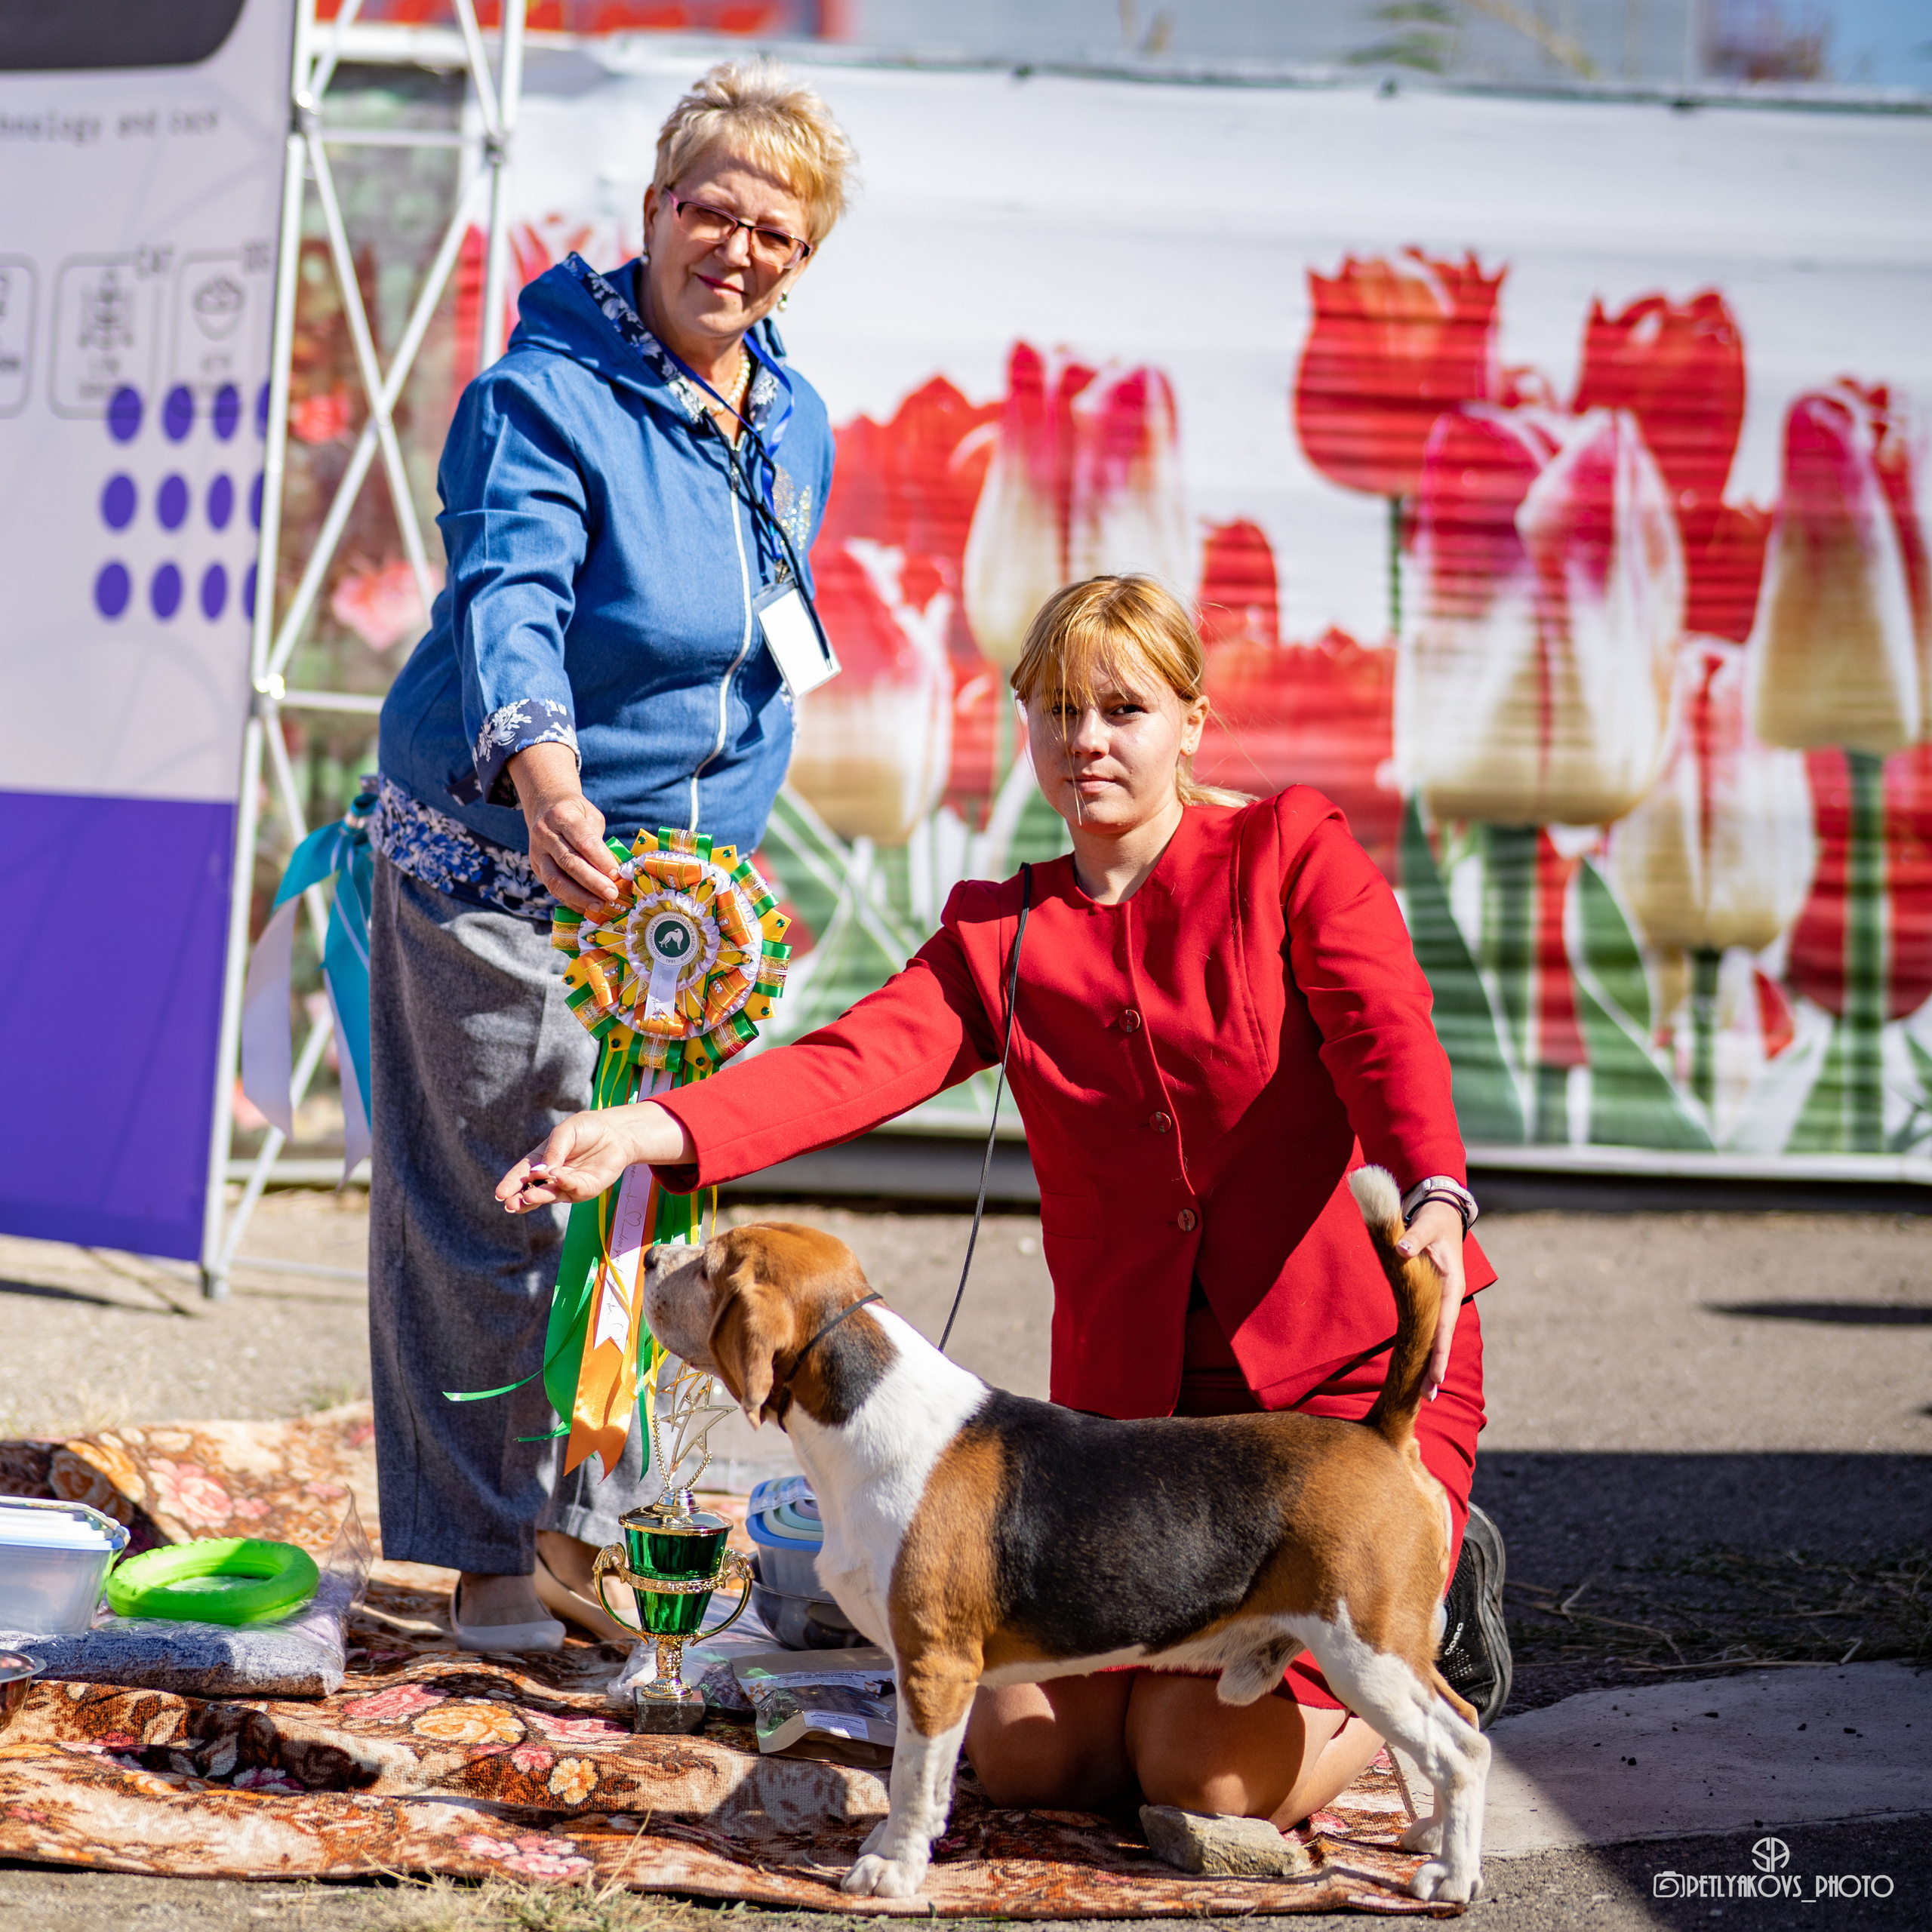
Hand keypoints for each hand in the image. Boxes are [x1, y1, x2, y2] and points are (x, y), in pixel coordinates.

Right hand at [496, 1102, 696, 1212]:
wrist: (617, 1132)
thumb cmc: (588, 1129)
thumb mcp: (567, 1131)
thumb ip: (554, 1150)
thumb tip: (541, 1171)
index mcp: (542, 1160)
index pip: (522, 1175)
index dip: (511, 1184)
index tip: (500, 1194)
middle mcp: (552, 1176)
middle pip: (532, 1191)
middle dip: (520, 1199)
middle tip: (509, 1204)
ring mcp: (568, 1185)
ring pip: (550, 1196)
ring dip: (538, 1197)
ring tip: (527, 1198)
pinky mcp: (585, 1189)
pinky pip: (573, 1190)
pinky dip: (565, 1185)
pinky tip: (557, 1178)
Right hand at [509, 742, 620, 916]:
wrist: (545, 807)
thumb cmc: (577, 814)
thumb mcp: (591, 816)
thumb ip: (599, 841)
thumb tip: (614, 873)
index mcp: (562, 816)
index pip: (584, 841)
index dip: (601, 860)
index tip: (616, 874)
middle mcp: (545, 834)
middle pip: (569, 863)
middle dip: (593, 882)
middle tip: (612, 894)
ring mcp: (537, 852)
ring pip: (555, 880)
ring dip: (579, 897)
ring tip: (599, 906)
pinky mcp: (536, 867)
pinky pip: (552, 888)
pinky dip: (570, 900)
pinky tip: (585, 908)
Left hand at [1395, 1198, 1467, 1401]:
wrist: (1443, 1214)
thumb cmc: (1434, 1221)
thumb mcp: (1426, 1225)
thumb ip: (1414, 1238)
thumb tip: (1401, 1250)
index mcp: (1452, 1285)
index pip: (1445, 1325)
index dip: (1439, 1351)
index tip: (1434, 1375)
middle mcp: (1450, 1298)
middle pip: (1443, 1339)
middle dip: (1436, 1367)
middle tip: (1427, 1397)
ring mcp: (1444, 1300)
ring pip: (1438, 1337)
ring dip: (1432, 1362)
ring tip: (1425, 1392)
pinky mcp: (1436, 1299)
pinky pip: (1432, 1327)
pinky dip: (1427, 1347)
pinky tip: (1422, 1366)